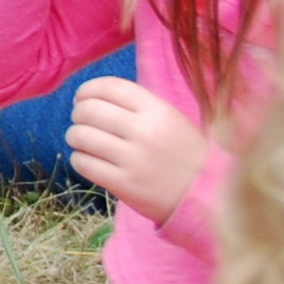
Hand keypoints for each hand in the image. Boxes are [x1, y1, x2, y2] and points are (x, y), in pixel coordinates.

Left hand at [67, 74, 209, 223]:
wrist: (208, 196)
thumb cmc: (184, 154)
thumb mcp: (171, 120)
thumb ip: (138, 105)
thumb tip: (93, 95)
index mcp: (158, 111)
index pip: (109, 87)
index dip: (87, 90)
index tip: (83, 98)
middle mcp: (145, 131)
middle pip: (88, 110)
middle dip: (78, 114)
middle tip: (83, 122)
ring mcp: (133, 159)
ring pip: (80, 136)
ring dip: (75, 137)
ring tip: (84, 142)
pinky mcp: (124, 184)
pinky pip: (83, 163)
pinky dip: (79, 159)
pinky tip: (90, 160)